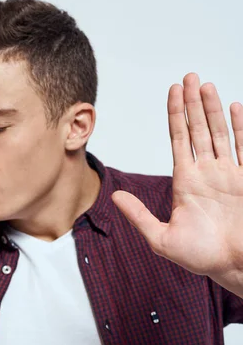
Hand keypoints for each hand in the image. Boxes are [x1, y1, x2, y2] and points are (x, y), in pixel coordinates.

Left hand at [112, 73, 242, 295]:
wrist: (235, 268)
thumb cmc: (201, 258)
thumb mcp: (161, 238)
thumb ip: (138, 215)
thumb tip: (113, 196)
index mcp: (186, 181)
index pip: (179, 138)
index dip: (175, 114)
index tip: (173, 91)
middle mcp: (207, 172)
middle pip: (198, 129)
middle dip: (193, 103)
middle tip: (190, 76)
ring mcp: (230, 174)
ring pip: (221, 132)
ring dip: (214, 109)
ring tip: (206, 85)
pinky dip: (242, 127)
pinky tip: (236, 107)